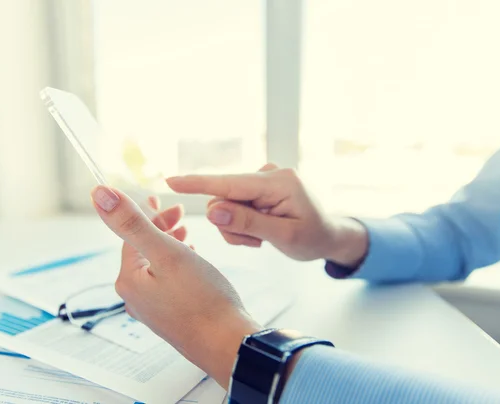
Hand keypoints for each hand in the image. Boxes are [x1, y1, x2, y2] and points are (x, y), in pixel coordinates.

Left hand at [90, 186, 260, 388]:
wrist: (228, 344)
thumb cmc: (202, 300)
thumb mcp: (167, 253)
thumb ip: (133, 223)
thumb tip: (99, 194)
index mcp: (129, 280)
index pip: (131, 235)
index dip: (148, 213)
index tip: (162, 198)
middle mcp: (136, 298)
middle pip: (142, 250)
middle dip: (159, 228)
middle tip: (179, 213)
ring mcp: (153, 310)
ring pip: (156, 266)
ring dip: (169, 245)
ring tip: (186, 234)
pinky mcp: (171, 318)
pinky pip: (166, 282)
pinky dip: (176, 265)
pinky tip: (192, 263)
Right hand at [166, 164, 367, 265]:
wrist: (329, 236)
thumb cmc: (313, 238)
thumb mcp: (283, 236)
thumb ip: (247, 223)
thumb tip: (212, 211)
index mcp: (278, 182)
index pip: (229, 183)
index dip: (197, 184)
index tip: (170, 181)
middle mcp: (268, 174)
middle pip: (225, 199)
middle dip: (232, 225)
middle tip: (256, 243)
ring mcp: (263, 179)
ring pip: (226, 205)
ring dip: (238, 227)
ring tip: (262, 238)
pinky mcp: (259, 187)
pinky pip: (234, 205)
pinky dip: (242, 223)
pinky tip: (262, 230)